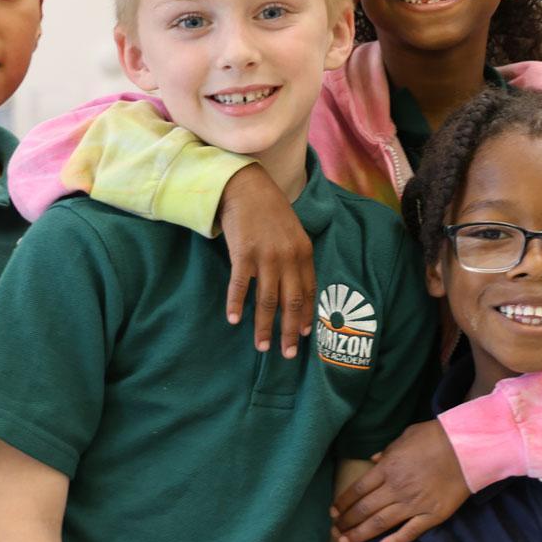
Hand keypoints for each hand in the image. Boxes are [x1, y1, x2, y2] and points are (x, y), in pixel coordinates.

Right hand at [219, 163, 315, 358]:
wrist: (247, 187)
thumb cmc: (270, 211)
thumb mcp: (293, 233)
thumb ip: (296, 258)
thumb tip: (295, 287)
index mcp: (304, 252)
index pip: (308, 291)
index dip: (306, 316)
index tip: (304, 336)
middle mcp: (288, 257)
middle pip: (290, 302)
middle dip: (289, 331)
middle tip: (287, 354)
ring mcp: (266, 256)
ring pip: (267, 300)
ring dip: (264, 326)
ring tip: (261, 346)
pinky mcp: (243, 253)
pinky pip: (240, 285)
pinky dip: (236, 304)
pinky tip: (234, 320)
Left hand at [330, 421, 468, 541]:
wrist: (467, 448)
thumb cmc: (435, 437)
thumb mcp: (405, 437)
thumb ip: (387, 451)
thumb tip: (373, 461)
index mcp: (388, 468)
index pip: (358, 489)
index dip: (343, 502)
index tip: (333, 512)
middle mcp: (396, 488)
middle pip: (365, 509)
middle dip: (347, 522)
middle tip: (335, 532)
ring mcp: (414, 504)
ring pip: (381, 523)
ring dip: (360, 535)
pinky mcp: (432, 515)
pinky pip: (410, 532)